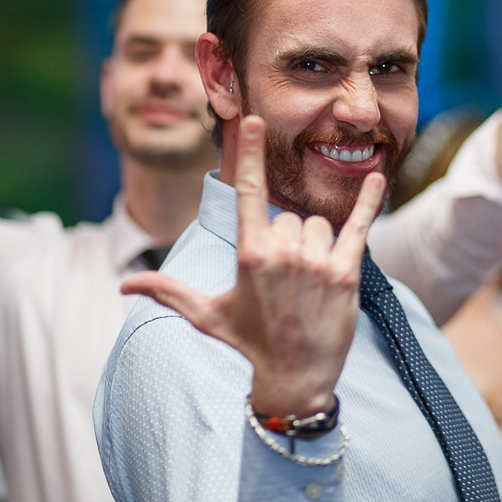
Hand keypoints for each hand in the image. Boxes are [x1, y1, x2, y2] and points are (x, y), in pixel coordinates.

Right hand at [120, 115, 385, 417]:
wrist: (295, 381)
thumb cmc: (249, 344)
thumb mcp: (207, 315)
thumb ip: (168, 292)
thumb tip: (124, 285)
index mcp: (249, 254)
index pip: (246, 191)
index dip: (248, 153)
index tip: (253, 120)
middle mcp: (283, 252)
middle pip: (288, 217)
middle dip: (286, 240)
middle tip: (284, 280)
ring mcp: (317, 262)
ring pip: (317, 225)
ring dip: (314, 245)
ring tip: (307, 281)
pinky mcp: (346, 272)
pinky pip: (359, 225)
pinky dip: (369, 200)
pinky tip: (378, 177)